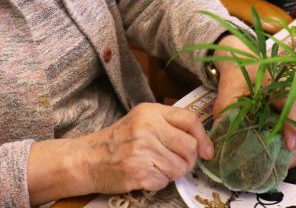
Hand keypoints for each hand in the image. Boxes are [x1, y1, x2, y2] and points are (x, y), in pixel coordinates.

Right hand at [79, 103, 212, 193]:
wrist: (88, 159)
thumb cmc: (118, 141)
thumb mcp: (141, 121)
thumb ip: (168, 125)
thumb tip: (200, 142)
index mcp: (151, 112)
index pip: (190, 120)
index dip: (203, 138)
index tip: (207, 152)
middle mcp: (148, 127)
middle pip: (189, 147)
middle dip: (188, 160)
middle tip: (175, 163)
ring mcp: (143, 149)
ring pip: (179, 167)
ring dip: (172, 173)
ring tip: (155, 168)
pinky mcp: (138, 171)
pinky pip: (164, 181)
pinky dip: (158, 182)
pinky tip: (145, 175)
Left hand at [213, 35, 295, 167]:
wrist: (240, 62)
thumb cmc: (236, 75)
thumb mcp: (227, 92)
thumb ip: (224, 112)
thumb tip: (220, 139)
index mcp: (276, 87)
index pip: (291, 106)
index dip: (292, 126)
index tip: (289, 145)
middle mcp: (289, 94)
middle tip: (291, 162)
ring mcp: (291, 102)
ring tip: (290, 161)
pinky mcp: (288, 110)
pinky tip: (287, 153)